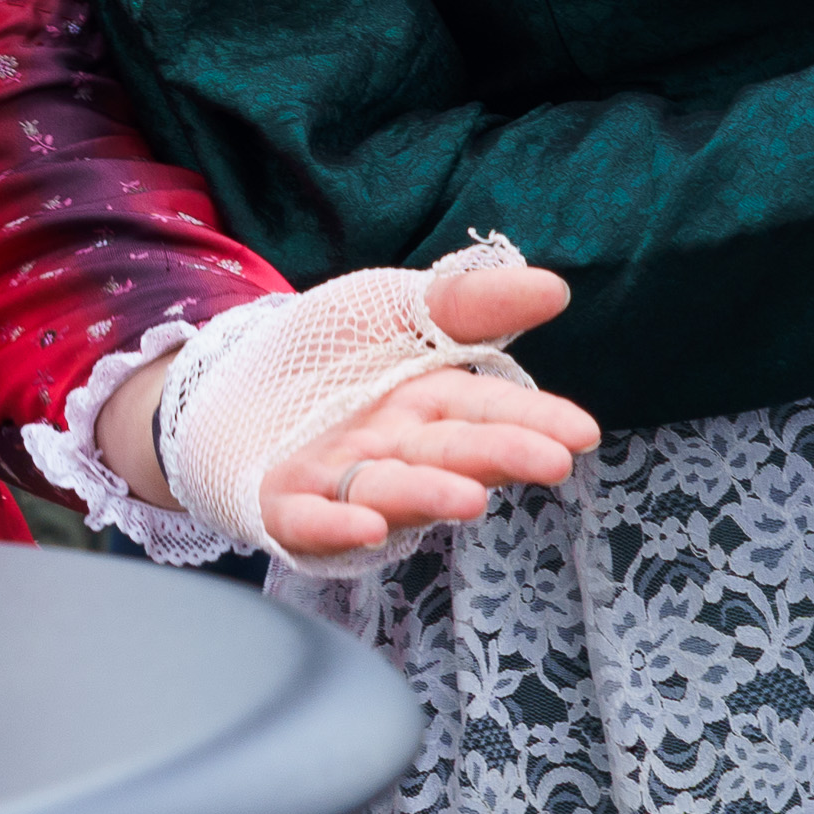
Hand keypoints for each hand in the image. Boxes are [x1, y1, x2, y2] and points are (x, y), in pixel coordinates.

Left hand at [101, 259, 601, 560]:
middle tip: (550, 461)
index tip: (582, 432)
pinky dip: (336, 526)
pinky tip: (364, 524)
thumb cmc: (329, 347)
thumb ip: (467, 302)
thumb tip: (554, 287)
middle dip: (501, 457)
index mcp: (429, 404)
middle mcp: (396, 451)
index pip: (489, 409)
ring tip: (470, 499)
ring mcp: (342, 483)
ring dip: (428, 495)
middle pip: (450, 452)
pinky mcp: (283, 505)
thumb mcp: (395, 305)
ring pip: (390, 490)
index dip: (536, 421)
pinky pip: (310, 520)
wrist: (231, 375)